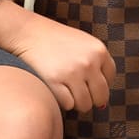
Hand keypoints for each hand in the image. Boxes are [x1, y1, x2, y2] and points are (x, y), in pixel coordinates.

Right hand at [0, 5, 115, 112]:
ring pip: (85, 105)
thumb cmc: (55, 40)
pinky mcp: (55, 82)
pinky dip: (61, 101)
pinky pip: (68, 105)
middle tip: (76, 90)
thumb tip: (103, 106)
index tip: (86, 80)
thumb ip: (97, 66)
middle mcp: (89, 62)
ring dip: (75, 102)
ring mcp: (73, 73)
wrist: (28, 32)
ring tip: (65, 89)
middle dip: (90, 98)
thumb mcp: (83, 44)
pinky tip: (55, 88)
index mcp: (99, 51)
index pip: (110, 80)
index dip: (97, 84)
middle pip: (101, 97)